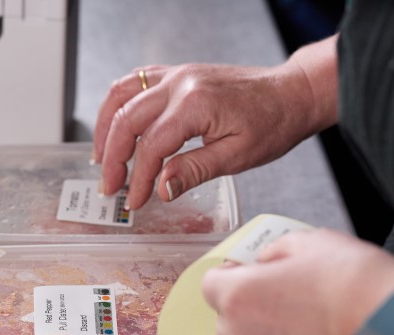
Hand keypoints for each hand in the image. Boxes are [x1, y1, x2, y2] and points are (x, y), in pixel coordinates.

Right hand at [89, 63, 317, 209]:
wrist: (292, 93)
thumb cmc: (273, 123)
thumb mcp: (238, 156)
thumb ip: (195, 170)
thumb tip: (161, 188)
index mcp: (196, 104)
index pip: (151, 145)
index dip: (139, 177)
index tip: (135, 201)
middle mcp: (180, 83)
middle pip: (127, 119)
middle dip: (112, 157)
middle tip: (110, 187)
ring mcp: (177, 74)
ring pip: (123, 95)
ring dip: (105, 126)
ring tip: (101, 158)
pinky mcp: (179, 73)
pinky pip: (137, 81)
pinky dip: (119, 103)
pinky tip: (115, 124)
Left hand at [201, 229, 393, 334]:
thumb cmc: (358, 285)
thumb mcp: (313, 241)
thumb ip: (276, 250)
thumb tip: (266, 260)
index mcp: (240, 297)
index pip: (210, 285)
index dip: (231, 274)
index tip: (251, 270)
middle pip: (228, 321)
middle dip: (247, 307)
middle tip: (283, 294)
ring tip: (309, 324)